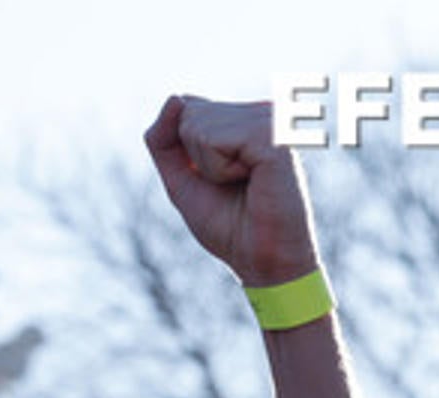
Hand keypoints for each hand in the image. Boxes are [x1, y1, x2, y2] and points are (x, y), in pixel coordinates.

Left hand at [145, 95, 319, 286]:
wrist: (261, 259)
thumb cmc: (227, 223)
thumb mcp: (180, 180)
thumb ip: (164, 140)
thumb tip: (174, 98)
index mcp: (244, 118)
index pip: (184, 107)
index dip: (183, 151)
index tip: (215, 178)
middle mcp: (260, 111)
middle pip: (187, 114)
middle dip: (194, 158)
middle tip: (229, 184)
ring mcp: (270, 119)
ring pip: (197, 124)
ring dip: (207, 166)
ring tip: (241, 183)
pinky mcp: (274, 135)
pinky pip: (214, 139)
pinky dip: (218, 169)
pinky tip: (249, 180)